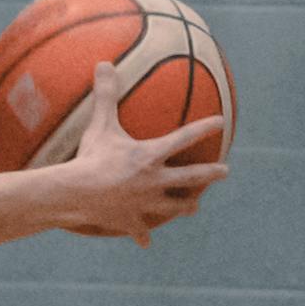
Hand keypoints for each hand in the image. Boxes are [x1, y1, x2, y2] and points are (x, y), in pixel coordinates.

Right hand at [40, 63, 226, 243]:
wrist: (79, 194)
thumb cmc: (92, 157)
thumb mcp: (100, 124)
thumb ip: (106, 95)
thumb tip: (104, 63)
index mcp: (152, 156)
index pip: (185, 137)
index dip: (204, 127)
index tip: (222, 121)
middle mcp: (156, 180)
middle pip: (190, 178)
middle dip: (210, 174)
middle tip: (225, 171)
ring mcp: (145, 203)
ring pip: (173, 208)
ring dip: (184, 208)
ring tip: (194, 208)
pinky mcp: (131, 221)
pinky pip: (139, 230)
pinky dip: (142, 236)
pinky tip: (145, 243)